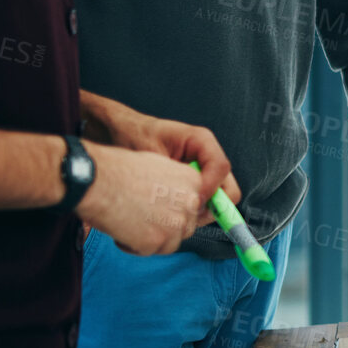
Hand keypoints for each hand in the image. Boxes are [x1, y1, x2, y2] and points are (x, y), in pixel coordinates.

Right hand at [75, 142, 234, 255]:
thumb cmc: (119, 170)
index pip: (194, 206)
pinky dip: (134, 246)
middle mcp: (190, 203)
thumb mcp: (158, 167)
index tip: (160, 212)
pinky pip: (149, 251)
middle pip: (185, 226)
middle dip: (165, 226)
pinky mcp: (156, 241)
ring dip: (152, 237)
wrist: (96, 180)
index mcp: (193, 182)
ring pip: (170, 242)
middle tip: (141, 217)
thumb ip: (175, 185)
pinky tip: (120, 229)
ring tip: (129, 222)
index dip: (174, 211)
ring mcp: (174, 224)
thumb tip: (175, 201)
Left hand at [76, 91, 241, 235]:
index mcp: (201, 141)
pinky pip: (203, 201)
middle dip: (210, 206)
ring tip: (172, 212)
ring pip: (218, 200)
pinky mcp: (194, 182)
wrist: (118, 133)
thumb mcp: (151, 153)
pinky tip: (169, 210)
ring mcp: (203, 170)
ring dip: (199, 211)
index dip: (210, 190)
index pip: (221, 168)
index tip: (191, 204)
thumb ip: (172, 176)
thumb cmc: (133, 136)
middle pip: (228, 189)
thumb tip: (191, 202)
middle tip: (185, 214)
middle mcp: (208, 156)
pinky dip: (190, 211)